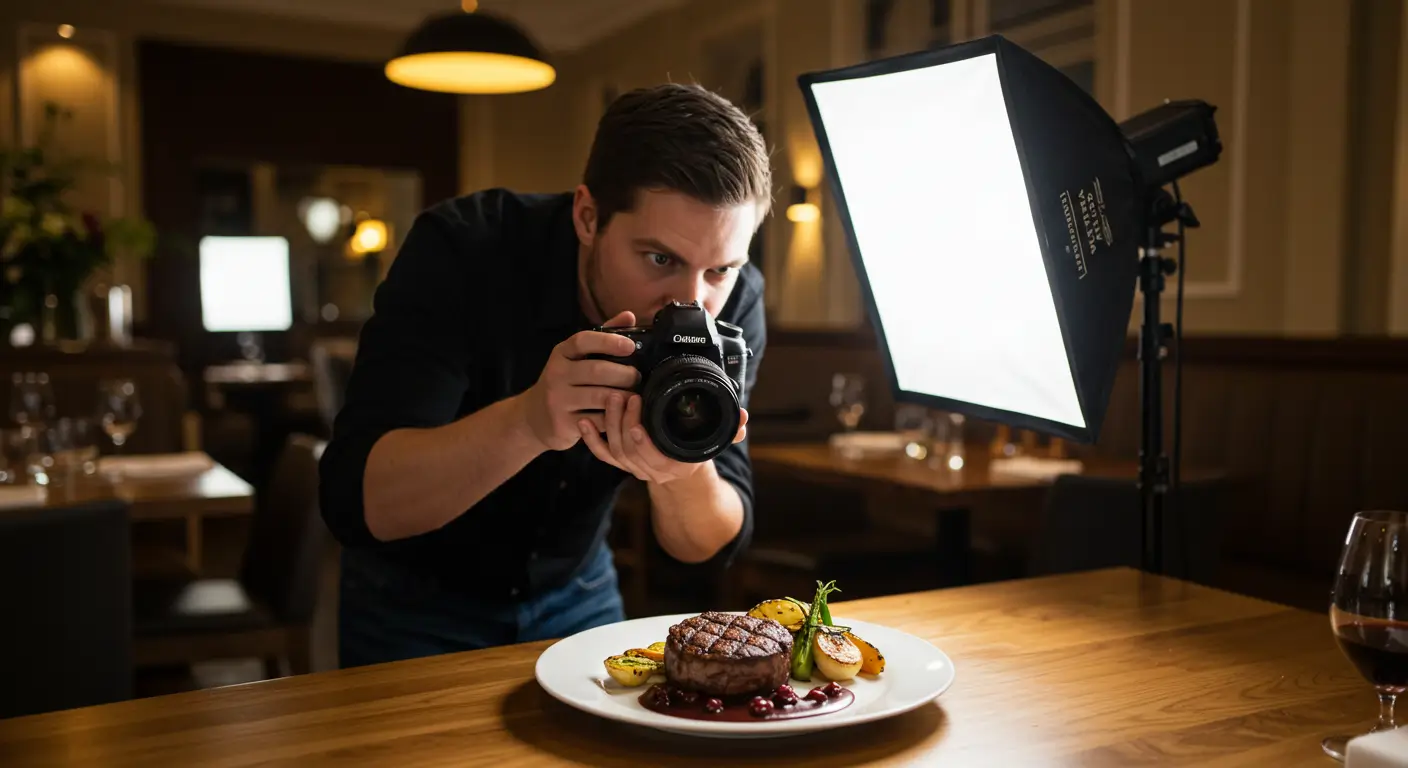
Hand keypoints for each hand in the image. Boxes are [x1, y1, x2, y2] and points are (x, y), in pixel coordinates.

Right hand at [519, 311, 641, 451]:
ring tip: (634, 395)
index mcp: (561, 353)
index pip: (583, 341)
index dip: (609, 341)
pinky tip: (622, 413)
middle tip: (637, 377)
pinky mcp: (564, 423)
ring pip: (600, 396)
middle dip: (625, 374)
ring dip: (624, 396)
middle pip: (597, 370)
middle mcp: (557, 374)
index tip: (630, 346)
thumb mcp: (576, 358)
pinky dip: (615, 416)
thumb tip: (629, 316)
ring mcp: (558, 400)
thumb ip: (603, 337)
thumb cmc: (563, 383)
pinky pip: (598, 420)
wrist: (534, 417)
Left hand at [577, 392, 748, 484]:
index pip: (654, 455)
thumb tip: (743, 417)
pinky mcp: (620, 460)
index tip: (639, 417)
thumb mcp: (715, 441)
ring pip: (614, 450)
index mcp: (674, 463)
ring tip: (611, 397)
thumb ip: (729, 430)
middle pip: (629, 450)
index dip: (644, 440)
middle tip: (625, 395)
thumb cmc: (696, 450)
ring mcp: (634, 466)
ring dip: (609, 424)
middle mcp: (651, 469)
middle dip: (623, 423)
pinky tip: (582, 422)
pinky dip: (590, 440)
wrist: (683, 473)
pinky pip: (602, 454)